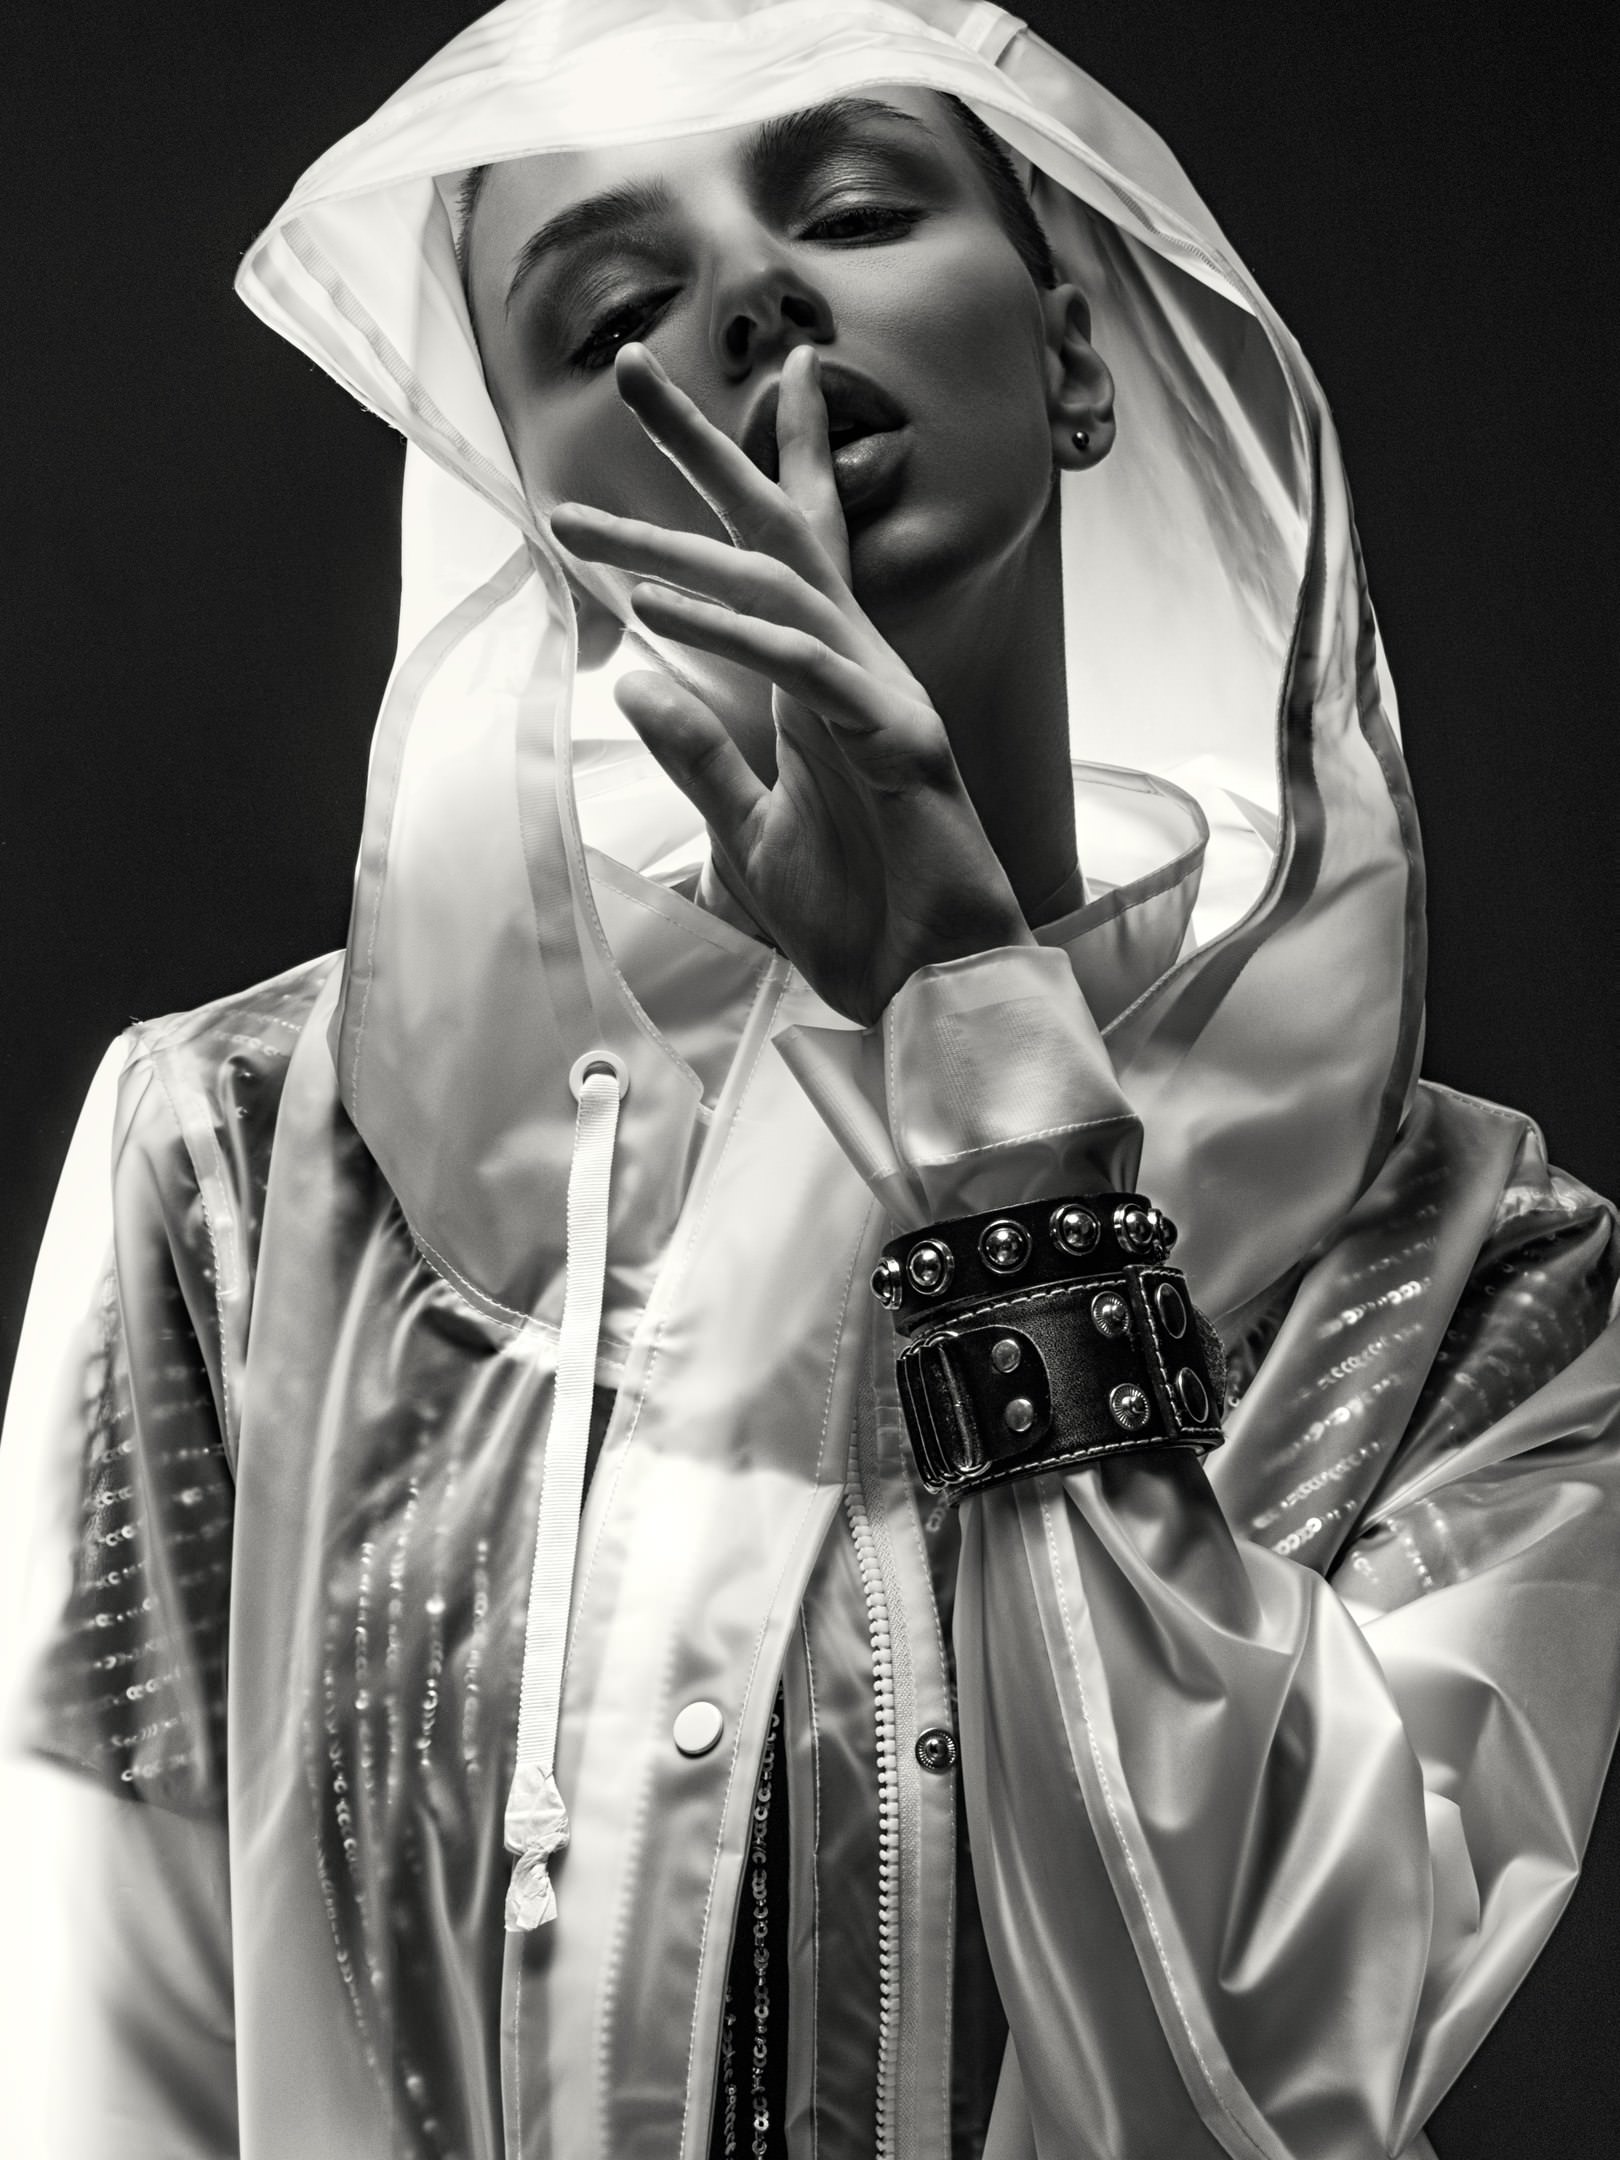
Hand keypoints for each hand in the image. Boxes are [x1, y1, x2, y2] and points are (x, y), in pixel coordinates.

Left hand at [548, 342, 1034, 1026]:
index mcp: (821, 686)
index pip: (775, 559)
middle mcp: (854, 670)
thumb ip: (698, 756)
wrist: (931, 997)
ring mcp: (882, 699)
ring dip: (672, 546)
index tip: (669, 409)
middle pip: (778, 530)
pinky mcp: (898, 742)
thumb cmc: (861, 921)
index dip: (737, 475)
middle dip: (706, 446)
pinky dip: (726, 633)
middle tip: (630, 367)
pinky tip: (649, 609)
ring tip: (577, 524)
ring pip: (777, 585)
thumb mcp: (747, 836)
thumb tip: (630, 681)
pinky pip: (802, 667)